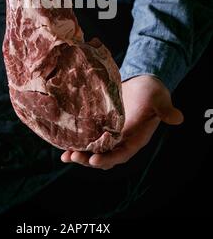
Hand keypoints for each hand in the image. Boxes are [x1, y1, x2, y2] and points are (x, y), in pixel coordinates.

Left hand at [61, 75, 183, 169]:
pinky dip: (76, 141)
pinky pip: (87, 137)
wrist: (141, 81)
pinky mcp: (99, 124)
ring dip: (80, 154)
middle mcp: (121, 140)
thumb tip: (178, 118)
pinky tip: (62, 143)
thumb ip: (165, 109)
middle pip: (104, 156)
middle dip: (88, 159)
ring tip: (65, 155)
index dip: (108, 159)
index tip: (94, 160)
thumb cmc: (152, 91)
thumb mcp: (159, 97)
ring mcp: (109, 133)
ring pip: (93, 149)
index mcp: (136, 138)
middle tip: (73, 157)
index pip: (121, 154)